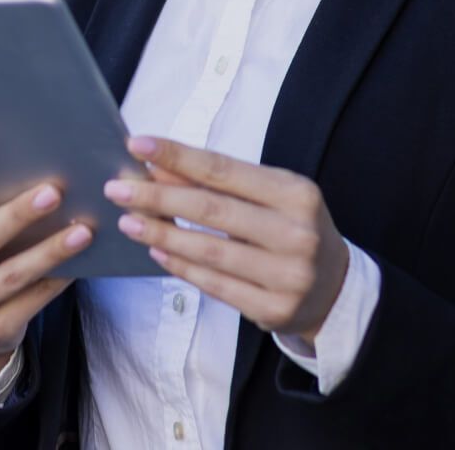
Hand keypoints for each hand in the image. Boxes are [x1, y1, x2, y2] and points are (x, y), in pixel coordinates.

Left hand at [104, 136, 347, 343]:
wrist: (336, 286)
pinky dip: (181, 267)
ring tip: (129, 223)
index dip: (178, 155)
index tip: (139, 144)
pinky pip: (215, 285)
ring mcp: (288, 275)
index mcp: (296, 192)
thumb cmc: (292, 226)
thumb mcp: (266, 193)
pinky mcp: (274, 309)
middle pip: (212, 209)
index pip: (224, 169)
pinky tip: (157, 252)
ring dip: (162, 234)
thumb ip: (217, 180)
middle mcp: (296, 232)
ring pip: (209, 251)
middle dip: (159, 197)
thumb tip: (159, 163)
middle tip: (118, 189)